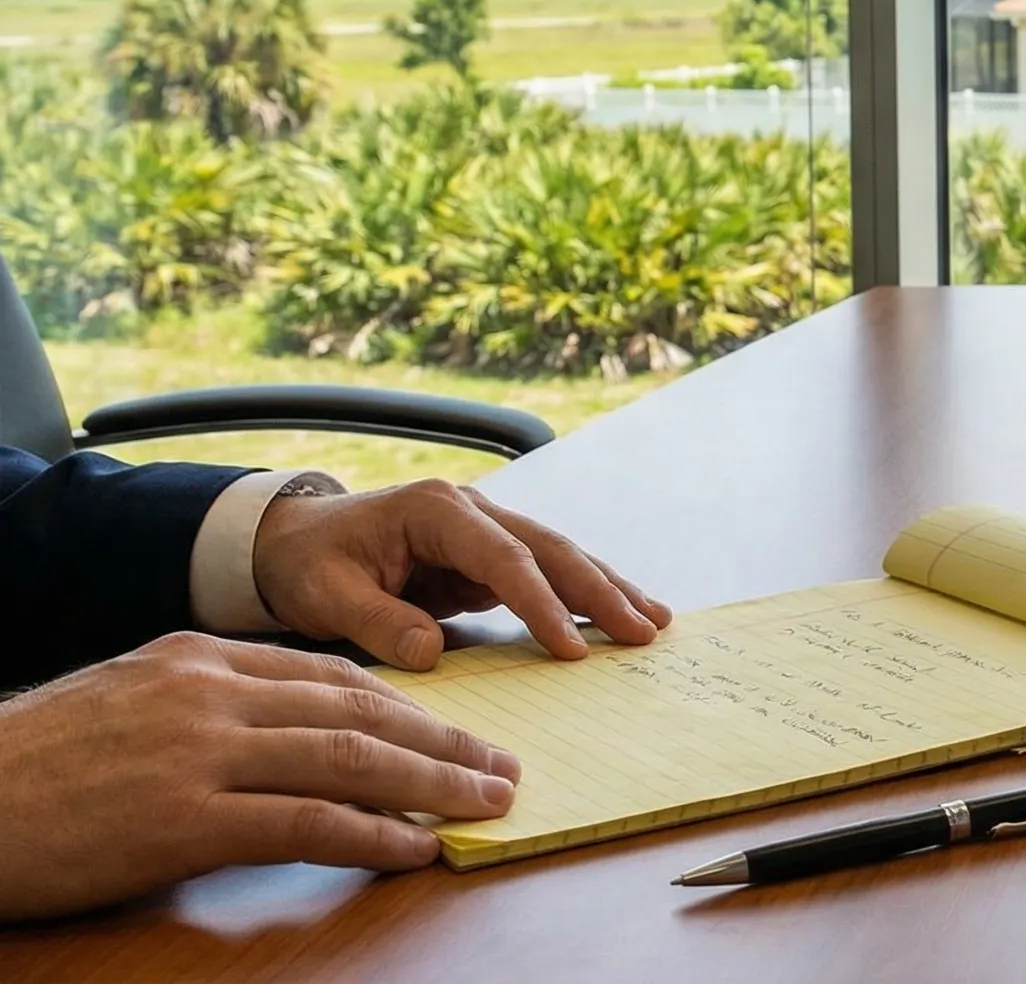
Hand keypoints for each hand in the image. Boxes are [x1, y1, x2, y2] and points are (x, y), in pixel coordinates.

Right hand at [0, 633, 522, 920]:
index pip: (331, 676)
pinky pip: (308, 823)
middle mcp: (211, 694)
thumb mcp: (128, 704)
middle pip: (360, 712)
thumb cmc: (34, 766)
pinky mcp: (186, 821)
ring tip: (485, 802)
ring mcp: (201, 754)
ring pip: (349, 759)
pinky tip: (416, 845)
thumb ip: (210, 709)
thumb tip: (291, 739)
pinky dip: (374, 834)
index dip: (406, 706)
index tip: (454, 730)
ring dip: (433, 783)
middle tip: (501, 764)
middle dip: (443, 739)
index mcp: (198, 658)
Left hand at [254, 479, 672, 669]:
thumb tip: (432, 653)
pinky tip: (618, 616)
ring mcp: (485, 531)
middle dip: (601, 591)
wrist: (289, 540)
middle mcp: (472, 511)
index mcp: (435, 510)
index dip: (541, 602)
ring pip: (560, 557)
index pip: (503, 557)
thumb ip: (376, 621)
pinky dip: (584, 596)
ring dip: (607, 590)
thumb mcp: (324, 594)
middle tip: (643, 631)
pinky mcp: (487, 558)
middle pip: (550, 549)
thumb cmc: (305, 563)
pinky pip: (546, 576)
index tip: (570, 649)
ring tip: (655, 621)